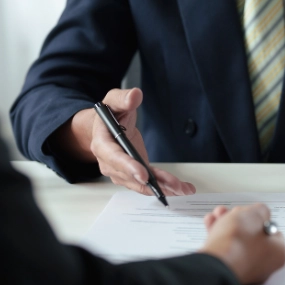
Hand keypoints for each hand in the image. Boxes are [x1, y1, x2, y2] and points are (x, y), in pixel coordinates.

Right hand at [78, 88, 195, 195]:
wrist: (107, 126)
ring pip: (141, 184)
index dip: (128, 167)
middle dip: (152, 182)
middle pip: (130, 175)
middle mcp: (109, 162)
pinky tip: (182, 188)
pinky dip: (165, 186)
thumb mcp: (114, 100)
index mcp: (102, 143)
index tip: (144, 175)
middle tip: (172, 186)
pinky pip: (149, 183)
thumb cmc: (110, 114)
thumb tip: (135, 95)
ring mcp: (121, 171)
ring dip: (162, 188)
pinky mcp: (134, 174)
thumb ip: (123, 98)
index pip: (114, 157)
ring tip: (182, 189)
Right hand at [201, 204, 284, 284]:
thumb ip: (261, 211)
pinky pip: (224, 251)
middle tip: (232, 212)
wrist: (213, 263)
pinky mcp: (226, 271)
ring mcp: (243, 270)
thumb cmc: (238, 242)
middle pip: (251, 236)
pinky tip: (211, 225)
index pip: (273, 232)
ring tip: (218, 215)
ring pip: (236, 242)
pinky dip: (218, 237)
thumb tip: (259, 213)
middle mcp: (262, 265)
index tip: (251, 212)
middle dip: (239, 220)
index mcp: (276, 253)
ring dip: (226, 225)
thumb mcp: (255, 214)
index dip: (260, 219)